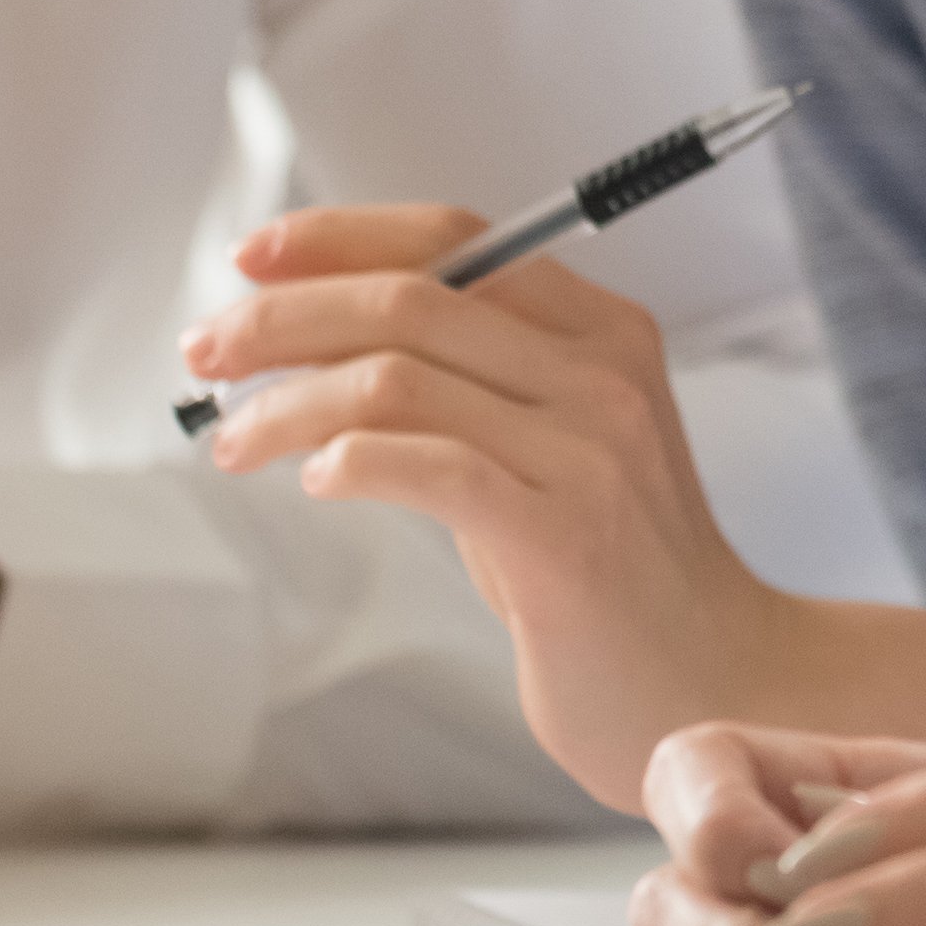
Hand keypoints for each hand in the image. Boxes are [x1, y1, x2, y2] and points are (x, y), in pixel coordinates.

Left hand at [185, 206, 789, 797]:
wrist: (719, 688)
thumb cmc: (611, 576)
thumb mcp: (550, 449)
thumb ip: (468, 384)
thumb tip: (316, 338)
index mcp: (603, 331)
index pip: (457, 238)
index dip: (339, 237)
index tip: (249, 259)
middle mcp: (603, 374)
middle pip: (412, 296)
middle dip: (283, 317)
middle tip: (206, 354)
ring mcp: (590, 451)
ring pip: (400, 376)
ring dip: (289, 402)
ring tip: (233, 441)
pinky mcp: (565, 537)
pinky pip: (429, 467)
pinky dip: (349, 461)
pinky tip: (313, 482)